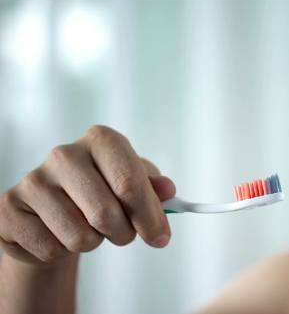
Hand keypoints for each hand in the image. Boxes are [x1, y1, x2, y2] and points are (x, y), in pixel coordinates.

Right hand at [0, 125, 175, 265]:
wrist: (54, 209)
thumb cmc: (103, 192)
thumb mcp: (134, 183)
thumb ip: (154, 188)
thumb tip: (168, 190)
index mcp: (101, 141)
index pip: (129, 181)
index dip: (149, 215)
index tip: (160, 237)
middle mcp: (64, 155)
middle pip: (105, 214)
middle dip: (123, 234)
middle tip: (123, 233)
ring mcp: (33, 181)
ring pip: (79, 237)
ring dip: (93, 242)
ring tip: (88, 228)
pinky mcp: (9, 210)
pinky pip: (51, 250)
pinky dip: (62, 252)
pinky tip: (59, 233)